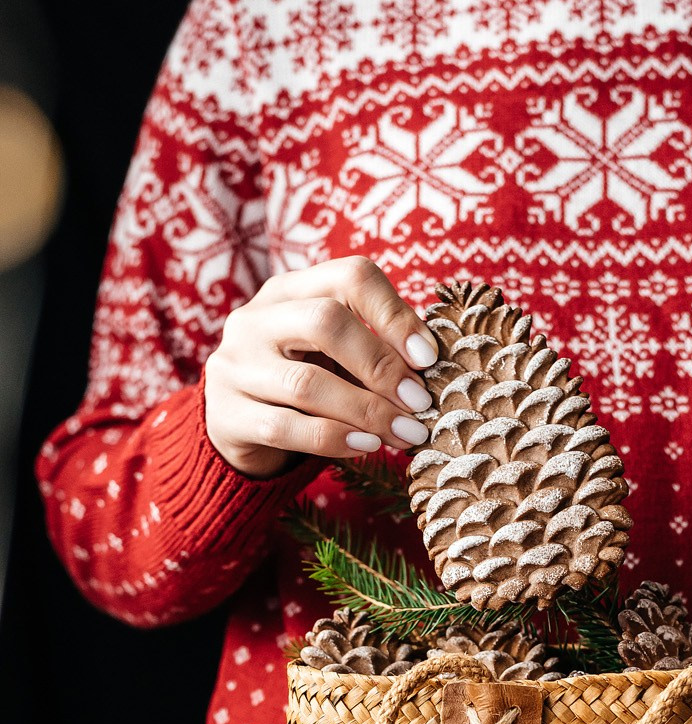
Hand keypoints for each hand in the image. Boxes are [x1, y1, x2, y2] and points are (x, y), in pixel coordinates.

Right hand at [203, 256, 439, 477]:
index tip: (428, 358)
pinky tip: (367, 446)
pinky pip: (286, 428)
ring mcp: (235, 366)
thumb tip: (433, 370)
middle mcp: (256, 319)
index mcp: (291, 290)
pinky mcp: (227, 415)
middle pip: (326, 322)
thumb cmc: (302, 382)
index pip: (350, 277)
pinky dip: (334, 439)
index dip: (395, 315)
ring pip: (306, 383)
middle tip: (419, 403)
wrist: (234, 425)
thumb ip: (375, 351)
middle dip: (382, 365)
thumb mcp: (334, 354)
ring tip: (405, 433)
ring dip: (367, 411)